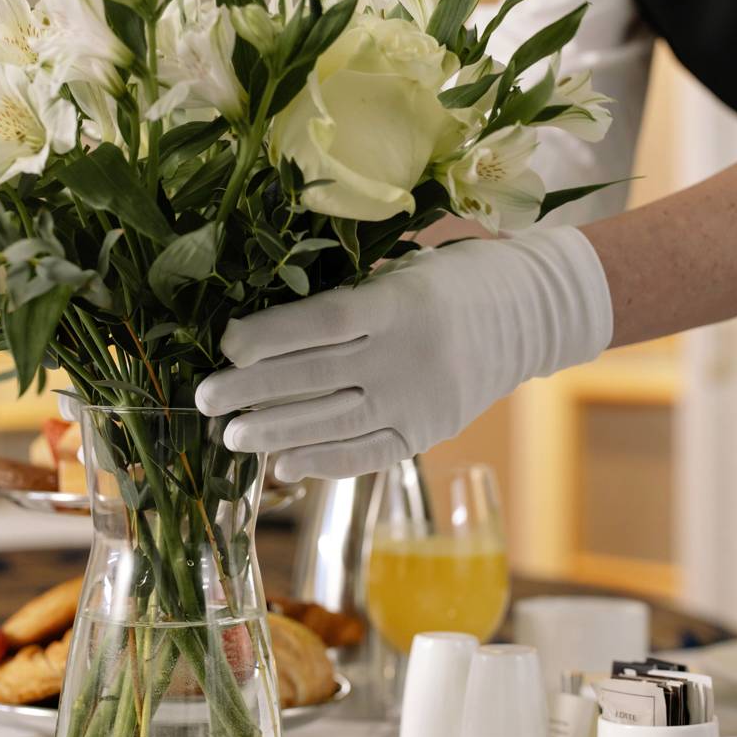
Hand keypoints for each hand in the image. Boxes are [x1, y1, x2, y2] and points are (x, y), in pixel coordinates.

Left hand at [196, 227, 612, 480]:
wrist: (529, 312)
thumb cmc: (451, 279)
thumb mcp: (401, 271)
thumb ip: (347, 300)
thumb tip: (267, 333)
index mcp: (400, 302)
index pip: (322, 325)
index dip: (270, 338)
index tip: (227, 345)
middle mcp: (410, 354)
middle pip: (318, 377)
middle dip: (255, 390)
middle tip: (206, 399)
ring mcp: (422, 398)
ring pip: (337, 421)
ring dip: (278, 431)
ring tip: (232, 437)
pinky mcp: (430, 430)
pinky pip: (370, 453)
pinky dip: (325, 462)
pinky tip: (284, 464)